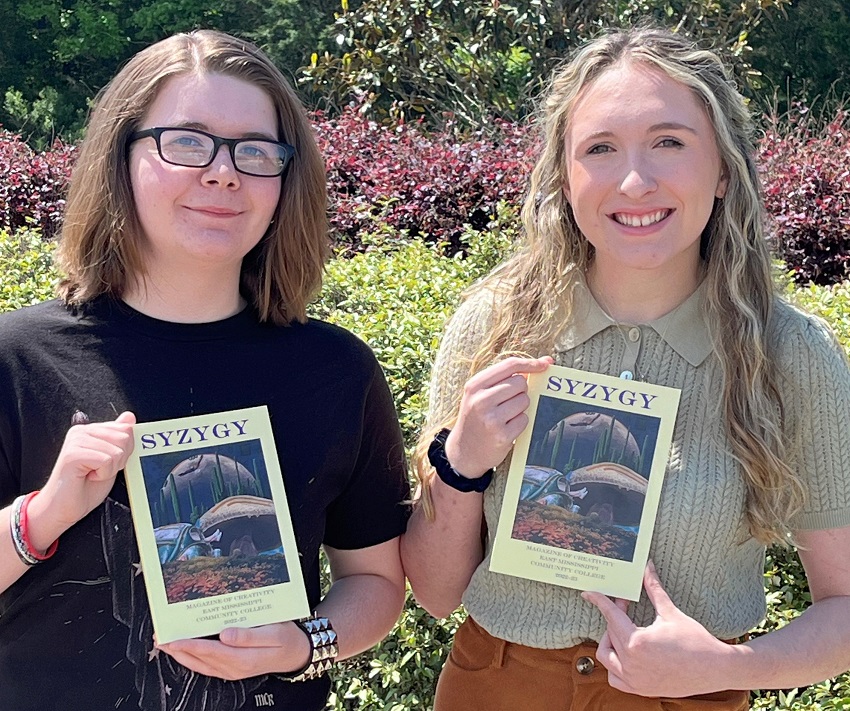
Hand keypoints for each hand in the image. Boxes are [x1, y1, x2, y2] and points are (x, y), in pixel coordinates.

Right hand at [32, 412, 135, 540]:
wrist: (63, 509)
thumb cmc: (84, 488)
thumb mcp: (111, 460)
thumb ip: (120, 438)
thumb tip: (129, 417)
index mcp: (91, 430)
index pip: (126, 429)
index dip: (125, 451)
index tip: (109, 463)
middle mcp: (82, 431)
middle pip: (125, 438)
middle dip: (120, 459)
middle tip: (100, 470)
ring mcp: (75, 441)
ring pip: (117, 450)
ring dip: (110, 469)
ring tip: (93, 473)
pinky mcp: (73, 454)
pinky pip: (107, 460)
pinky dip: (103, 474)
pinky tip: (89, 477)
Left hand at [158, 621, 310, 679]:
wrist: (296, 653)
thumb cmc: (286, 639)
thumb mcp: (274, 632)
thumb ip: (250, 636)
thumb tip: (226, 635)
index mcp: (244, 659)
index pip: (211, 651)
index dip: (191, 645)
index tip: (176, 638)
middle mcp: (234, 668)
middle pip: (201, 659)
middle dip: (179, 649)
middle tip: (161, 638)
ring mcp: (231, 671)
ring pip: (200, 665)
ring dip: (181, 655)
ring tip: (166, 644)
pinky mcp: (230, 669)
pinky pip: (207, 666)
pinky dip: (192, 659)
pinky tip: (183, 652)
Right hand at [445, 356, 552, 477]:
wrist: (463, 450)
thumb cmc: (476, 417)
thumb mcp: (478, 394)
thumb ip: (503, 378)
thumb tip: (543, 363)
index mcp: (475, 385)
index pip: (509, 365)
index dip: (530, 363)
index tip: (545, 364)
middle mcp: (481, 400)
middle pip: (520, 382)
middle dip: (521, 391)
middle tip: (508, 402)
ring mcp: (491, 419)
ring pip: (524, 401)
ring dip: (520, 408)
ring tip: (505, 416)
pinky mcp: (502, 435)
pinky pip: (524, 419)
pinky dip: (520, 423)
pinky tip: (506, 428)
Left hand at [581, 561, 738, 697]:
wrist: (717, 669)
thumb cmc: (696, 640)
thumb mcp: (671, 612)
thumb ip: (653, 588)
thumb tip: (646, 566)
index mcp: (637, 642)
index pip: (610, 616)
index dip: (599, 601)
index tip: (588, 593)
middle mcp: (631, 664)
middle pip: (610, 633)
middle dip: (615, 617)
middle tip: (626, 605)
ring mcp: (635, 680)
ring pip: (606, 658)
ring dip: (610, 643)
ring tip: (624, 630)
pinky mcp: (641, 690)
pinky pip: (615, 679)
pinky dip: (614, 666)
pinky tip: (626, 654)